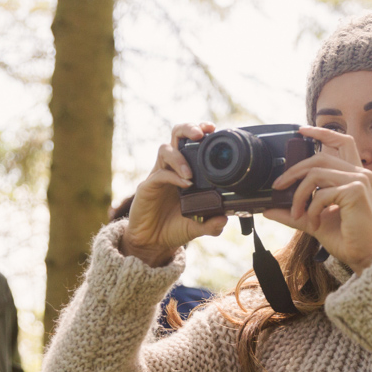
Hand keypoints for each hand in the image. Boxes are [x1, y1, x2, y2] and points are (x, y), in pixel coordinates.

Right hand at [121, 123, 228, 266]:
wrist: (152, 243)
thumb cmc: (175, 228)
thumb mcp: (198, 226)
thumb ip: (211, 223)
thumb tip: (224, 219)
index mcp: (185, 170)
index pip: (191, 142)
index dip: (201, 131)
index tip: (214, 129)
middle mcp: (171, 168)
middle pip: (176, 135)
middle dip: (188, 129)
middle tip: (202, 134)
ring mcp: (158, 176)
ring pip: (164, 150)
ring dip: (179, 157)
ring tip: (191, 174)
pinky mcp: (147, 187)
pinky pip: (159, 174)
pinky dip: (173, 176)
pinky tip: (184, 184)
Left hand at [263, 125, 371, 270]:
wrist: (366, 257)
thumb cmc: (348, 239)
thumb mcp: (315, 221)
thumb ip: (295, 212)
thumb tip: (269, 209)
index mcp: (355, 175)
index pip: (342, 142)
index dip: (322, 132)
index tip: (301, 130)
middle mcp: (360, 173)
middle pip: (319, 157)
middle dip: (294, 170)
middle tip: (278, 187)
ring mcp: (359, 180)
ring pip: (316, 174)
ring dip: (299, 195)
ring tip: (297, 215)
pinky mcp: (355, 192)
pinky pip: (321, 193)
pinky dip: (312, 209)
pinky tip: (315, 223)